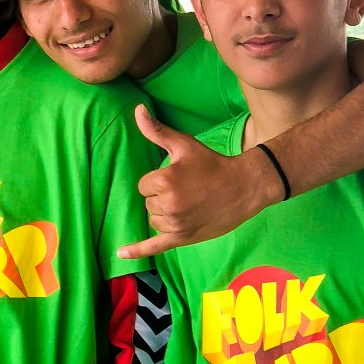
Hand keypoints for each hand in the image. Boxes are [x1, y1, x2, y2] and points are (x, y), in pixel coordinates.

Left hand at [119, 105, 281, 258]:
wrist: (243, 187)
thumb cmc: (212, 164)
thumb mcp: (183, 145)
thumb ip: (156, 131)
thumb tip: (137, 110)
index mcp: (164, 181)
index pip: (143, 185)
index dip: (159, 181)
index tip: (179, 178)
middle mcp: (168, 204)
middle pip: (148, 202)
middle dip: (162, 196)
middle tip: (188, 190)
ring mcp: (175, 224)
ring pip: (154, 220)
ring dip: (165, 213)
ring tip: (189, 203)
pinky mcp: (182, 238)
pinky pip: (154, 247)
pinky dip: (137, 250)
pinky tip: (120, 253)